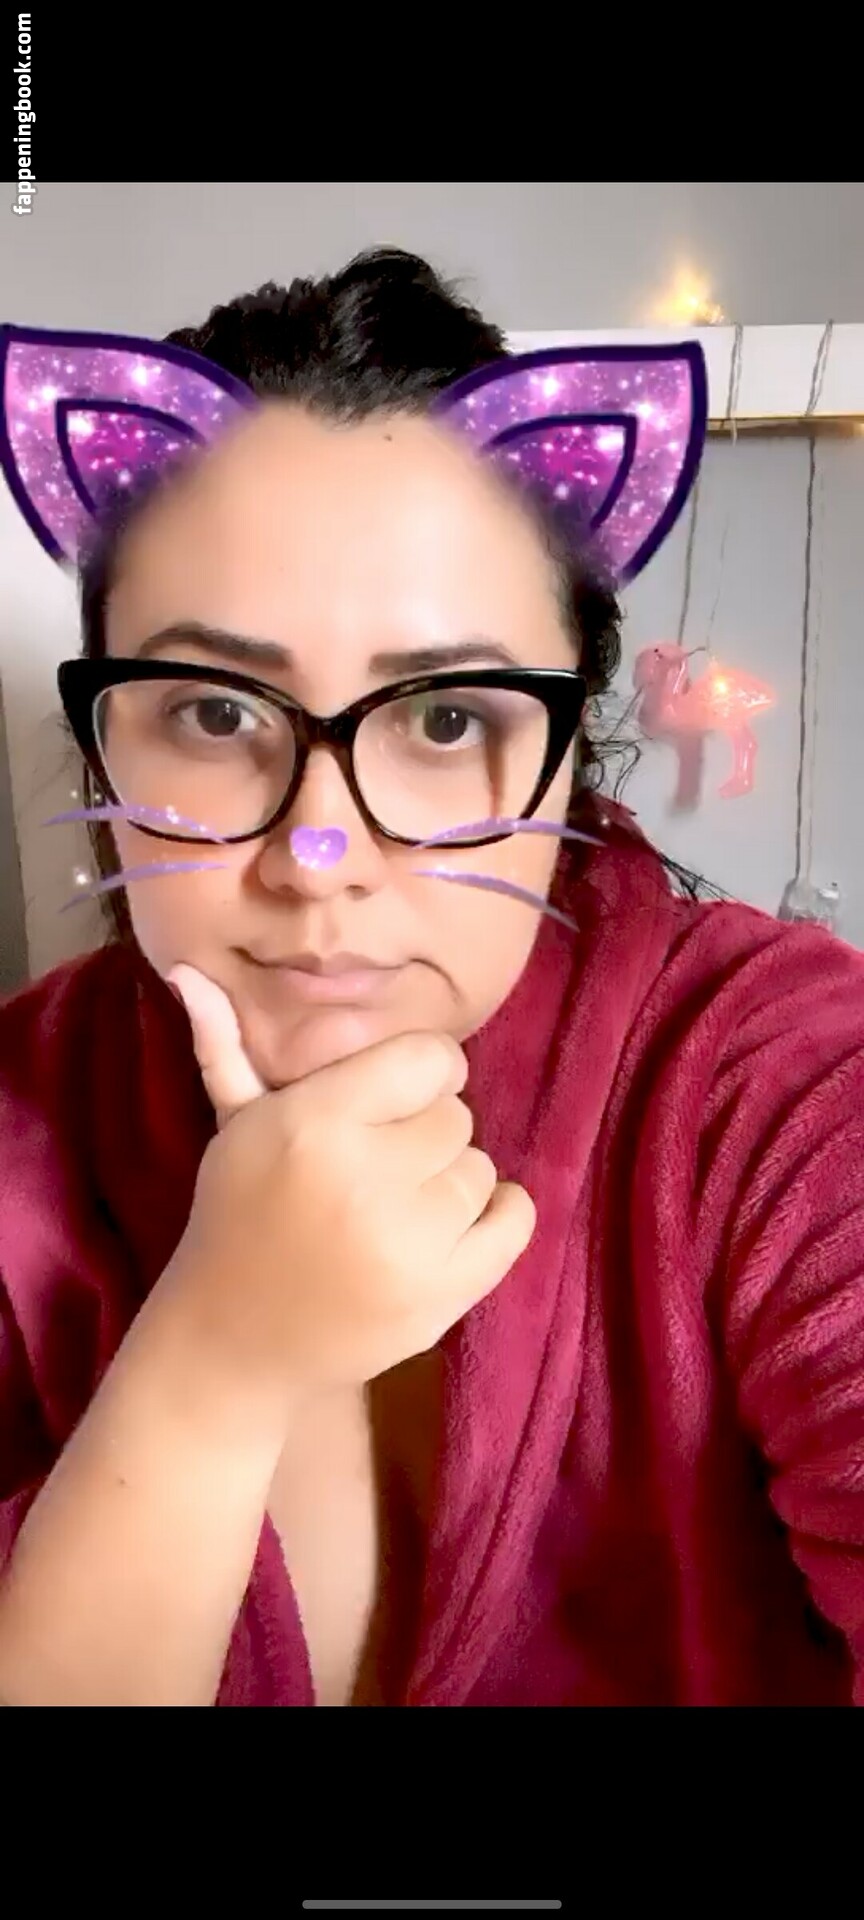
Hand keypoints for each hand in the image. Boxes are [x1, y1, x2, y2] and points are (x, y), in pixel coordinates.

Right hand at [164, 967, 535, 1398]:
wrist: (237, 1341)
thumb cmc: (239, 1217)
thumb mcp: (235, 1129)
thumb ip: (227, 1047)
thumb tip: (189, 971)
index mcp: (315, 1124)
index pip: (429, 1060)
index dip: (419, 1075)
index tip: (393, 1099)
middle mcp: (366, 1179)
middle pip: (456, 1117)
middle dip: (424, 1135)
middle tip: (381, 1164)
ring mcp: (410, 1244)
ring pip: (482, 1169)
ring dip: (450, 1184)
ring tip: (398, 1207)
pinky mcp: (443, 1297)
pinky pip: (516, 1221)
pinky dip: (498, 1217)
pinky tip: (450, 1226)